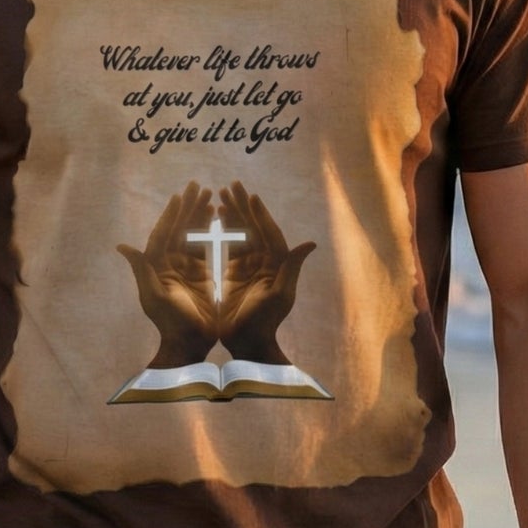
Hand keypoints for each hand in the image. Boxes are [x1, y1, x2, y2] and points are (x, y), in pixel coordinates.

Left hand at [117, 182, 217, 367]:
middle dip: (187, 206)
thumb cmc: (170, 322)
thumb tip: (123, 246)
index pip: (163, 233)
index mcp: (156, 266)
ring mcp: (185, 267)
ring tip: (210, 194)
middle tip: (198, 185)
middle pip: (178, 228)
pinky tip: (218, 217)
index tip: (180, 195)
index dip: (171, 214)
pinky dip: (209, 231)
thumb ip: (142, 270)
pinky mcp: (200, 274)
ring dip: (199, 214)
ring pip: (191, 233)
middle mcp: (168, 263)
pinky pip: (204, 246)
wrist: (189, 343)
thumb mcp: (154, 296)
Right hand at [216, 181, 315, 365]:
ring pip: (242, 231)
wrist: (248, 343)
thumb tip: (310, 243)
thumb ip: (291, 267)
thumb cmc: (265, 322)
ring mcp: (250, 264)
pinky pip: (230, 243)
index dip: (260, 214)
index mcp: (277, 264)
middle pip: (254, 227)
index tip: (251, 196)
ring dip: (233, 212)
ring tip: (222, 194)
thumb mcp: (280, 295)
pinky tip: (217, 215)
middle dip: (244, 206)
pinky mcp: (235, 271)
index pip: (269, 232)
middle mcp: (265, 261)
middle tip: (233, 185)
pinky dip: (224, 228)